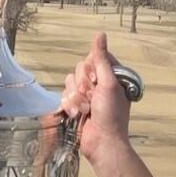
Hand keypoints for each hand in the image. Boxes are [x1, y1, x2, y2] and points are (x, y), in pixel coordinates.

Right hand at [60, 32, 131, 164]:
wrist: (102, 142)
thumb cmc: (111, 115)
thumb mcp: (109, 84)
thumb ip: (102, 59)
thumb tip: (100, 34)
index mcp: (111, 75)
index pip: (94, 58)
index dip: (92, 68)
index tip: (97, 80)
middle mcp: (98, 83)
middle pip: (79, 69)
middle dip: (83, 85)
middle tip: (92, 97)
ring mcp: (86, 95)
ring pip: (70, 82)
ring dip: (76, 97)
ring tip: (85, 109)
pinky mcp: (76, 105)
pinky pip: (64, 96)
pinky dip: (70, 105)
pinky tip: (78, 114)